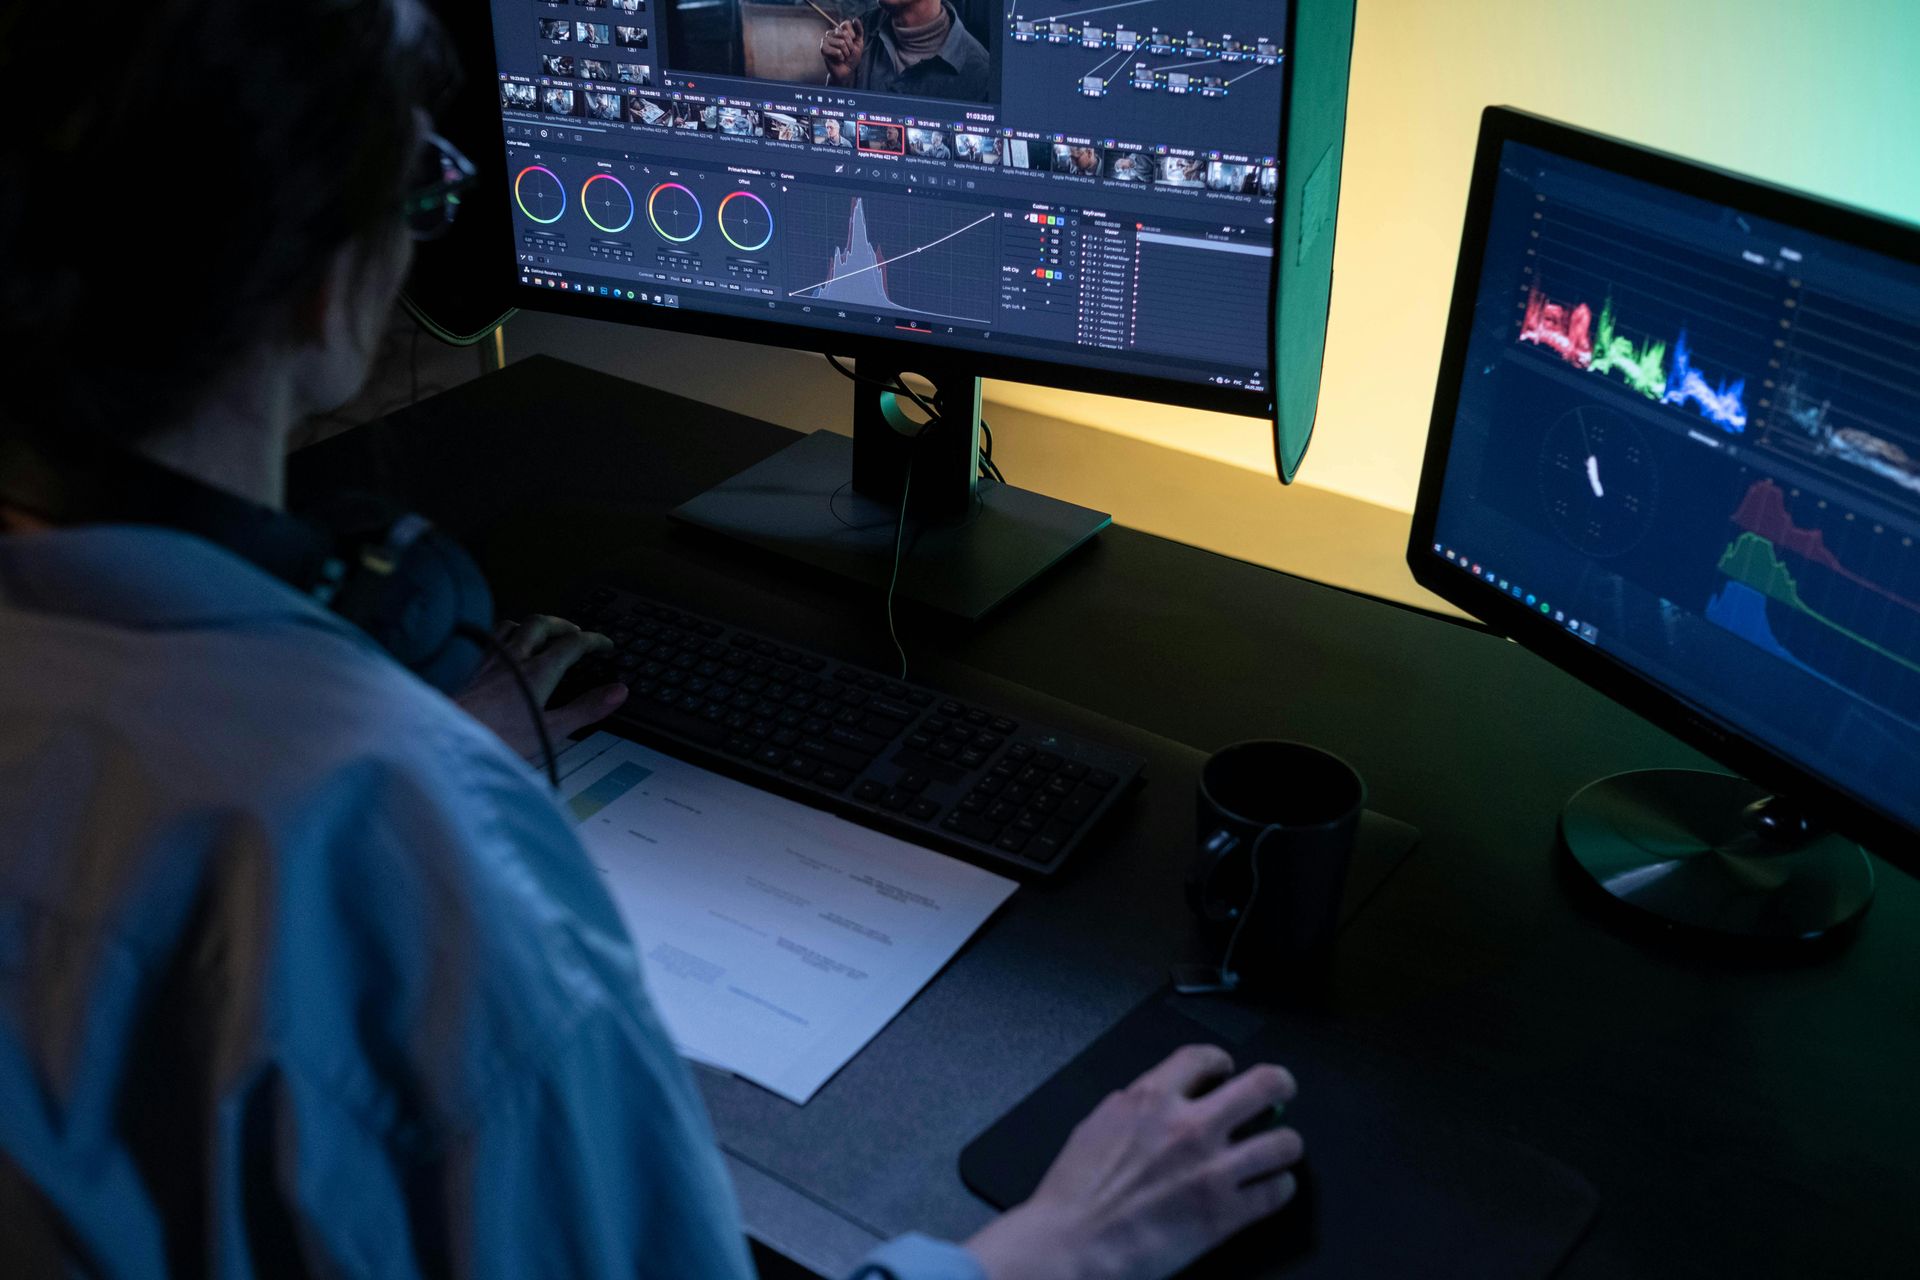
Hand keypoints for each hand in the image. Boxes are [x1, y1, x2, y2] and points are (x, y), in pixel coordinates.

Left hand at [455, 615, 628, 760]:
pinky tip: (503, 649)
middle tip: (576, 633)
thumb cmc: (495, 739)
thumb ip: (586, 709)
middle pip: (542, 624)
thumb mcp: (550, 731)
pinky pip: (490, 638)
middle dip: (564, 624)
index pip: (574, 643)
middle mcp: (514, 658)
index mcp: (539, 672)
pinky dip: (504, 635)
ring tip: (542, 634)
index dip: (594, 641)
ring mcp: (489, 659)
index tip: (604, 645)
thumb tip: (617, 692)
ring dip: (532, 626)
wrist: (445, 740)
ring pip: (513, 625)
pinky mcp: (469, 666)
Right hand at [821, 18, 863, 83]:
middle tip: (848, 52)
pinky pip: (836, 51)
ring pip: (841, 43)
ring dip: (846, 53)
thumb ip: (859, 31)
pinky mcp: (823, 49)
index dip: (852, 33)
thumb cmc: (852, 57)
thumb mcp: (859, 43)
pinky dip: (841, 57)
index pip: (846, 23)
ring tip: (843, 56)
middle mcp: (831, 33)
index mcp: (839, 30)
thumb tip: (855, 19)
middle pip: (844, 34)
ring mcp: (826, 40)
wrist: (846, 71)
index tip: (853, 40)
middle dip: (850, 46)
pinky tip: (838, 59)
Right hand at [965, 1046, 1301, 1279]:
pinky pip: (1277, 1191)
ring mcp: (1212, 1170)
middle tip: (1280, 1092)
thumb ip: (1136, 1106)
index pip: (1204, 1057)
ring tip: (1278, 1148)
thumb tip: (1161, 1099)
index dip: (1221, 1061)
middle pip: (1263, 1085)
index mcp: (1151, 1099)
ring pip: (1285, 1142)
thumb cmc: (1074, 1195)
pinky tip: (1268, 1189)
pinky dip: (1277, 1188)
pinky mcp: (1225, 1213)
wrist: (1072, 1246)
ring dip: (1284, 1144)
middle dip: (1279, 1085)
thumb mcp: (1097, 1125)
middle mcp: (1189, 1126)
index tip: (1226, 1070)